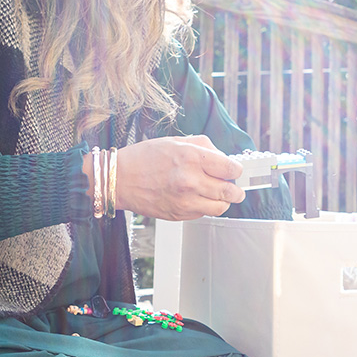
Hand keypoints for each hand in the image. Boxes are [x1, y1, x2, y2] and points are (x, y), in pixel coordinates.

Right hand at [113, 135, 244, 219]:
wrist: (120, 179)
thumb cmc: (145, 158)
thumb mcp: (176, 141)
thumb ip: (205, 147)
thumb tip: (224, 157)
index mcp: (192, 158)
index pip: (231, 168)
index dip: (236, 170)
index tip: (234, 170)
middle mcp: (190, 181)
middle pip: (230, 191)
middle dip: (236, 189)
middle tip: (234, 187)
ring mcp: (185, 201)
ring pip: (221, 207)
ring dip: (223, 200)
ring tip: (216, 193)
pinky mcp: (179, 215)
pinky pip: (204, 214)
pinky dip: (205, 206)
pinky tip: (196, 197)